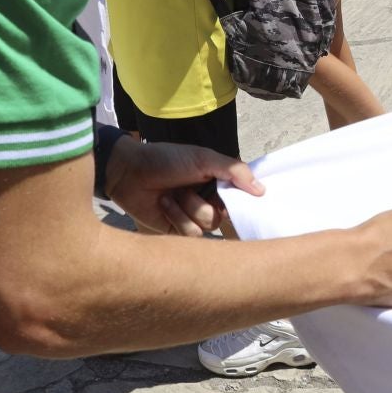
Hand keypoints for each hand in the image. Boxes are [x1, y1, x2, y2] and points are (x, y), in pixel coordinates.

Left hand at [102, 138, 261, 235]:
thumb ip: (234, 170)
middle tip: (189, 188)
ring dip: (188, 207)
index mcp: (217, 183)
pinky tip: (164, 204)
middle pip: (224, 216)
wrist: (129, 172)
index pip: (240, 198)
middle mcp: (208, 201)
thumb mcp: (203, 158)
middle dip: (205, 201)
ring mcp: (193, 217)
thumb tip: (262, 190)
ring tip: (172, 194)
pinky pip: (191, 234)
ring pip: (208, 226)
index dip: (237, 199)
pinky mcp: (177, 230)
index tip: (228, 194)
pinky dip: (177, 216)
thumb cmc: (166, 160)